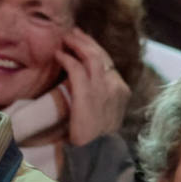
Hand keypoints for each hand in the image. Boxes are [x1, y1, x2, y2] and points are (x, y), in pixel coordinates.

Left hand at [54, 27, 129, 146]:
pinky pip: (77, 69)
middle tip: (71, 31)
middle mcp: (115, 85)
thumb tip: (86, 77)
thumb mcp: (106, 110)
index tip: (82, 40)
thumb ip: (102, 93)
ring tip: (65, 37)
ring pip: (91, 57)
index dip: (94, 48)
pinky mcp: (87, 93)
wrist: (95, 151)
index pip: (108, 62)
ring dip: (77, 44)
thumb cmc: (97, 134)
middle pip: (101, 55)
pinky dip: (67, 59)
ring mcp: (103, 88)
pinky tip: (58, 54)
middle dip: (85, 40)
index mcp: (122, 89)